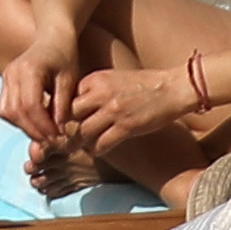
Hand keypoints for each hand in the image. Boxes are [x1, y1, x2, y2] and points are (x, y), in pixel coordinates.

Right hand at [0, 31, 79, 143]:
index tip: (59, 136)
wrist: (53, 38)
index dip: (44, 124)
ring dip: (25, 127)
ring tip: (44, 134)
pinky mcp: (5, 83)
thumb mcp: (70, 79)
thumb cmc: (65, 57)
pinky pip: (5, 108)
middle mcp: (12, 73)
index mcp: (29, 69)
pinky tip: (35, 123)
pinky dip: (18, 120)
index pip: (31, 105)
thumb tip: (60, 129)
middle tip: (52, 141)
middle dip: (34, 130)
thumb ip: (63, 103)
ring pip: (7, 112)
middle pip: (16, 111)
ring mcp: (6, 77)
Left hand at [67, 62, 204, 150]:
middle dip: (64, 126)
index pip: (69, 97)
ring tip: (71, 149)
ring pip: (83, 131)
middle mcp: (101, 94)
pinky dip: (96, 150)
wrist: (172, 88)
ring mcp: (114, 111)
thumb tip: (78, 104)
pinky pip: (102, 143)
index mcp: (96, 79)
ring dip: (76, 143)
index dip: (63, 110)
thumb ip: (96, 89)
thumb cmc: (143, 84)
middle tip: (58, 137)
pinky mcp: (127, 127)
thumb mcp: (114, 78)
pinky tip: (96, 152)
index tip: (59, 120)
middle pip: (71, 114)